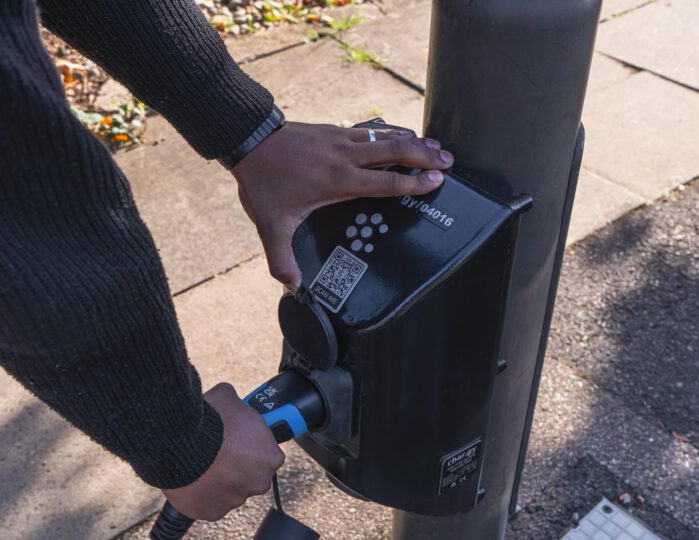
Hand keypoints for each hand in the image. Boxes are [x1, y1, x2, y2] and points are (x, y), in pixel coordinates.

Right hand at [163, 383, 283, 520]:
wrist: (179, 441)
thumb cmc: (210, 419)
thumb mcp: (228, 396)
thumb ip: (237, 404)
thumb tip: (231, 399)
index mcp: (270, 457)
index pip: (267, 454)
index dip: (252, 447)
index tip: (238, 441)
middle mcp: (258, 483)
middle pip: (251, 476)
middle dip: (238, 467)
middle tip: (220, 453)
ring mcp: (235, 500)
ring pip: (229, 491)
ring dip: (219, 481)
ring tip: (201, 463)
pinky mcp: (212, 512)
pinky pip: (209, 504)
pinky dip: (201, 495)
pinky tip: (192, 478)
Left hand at [232, 122, 452, 290]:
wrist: (249, 139)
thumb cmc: (263, 183)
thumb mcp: (271, 226)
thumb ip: (282, 259)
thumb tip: (293, 288)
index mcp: (338, 180)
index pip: (386, 182)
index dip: (414, 181)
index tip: (436, 181)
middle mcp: (346, 156)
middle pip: (395, 151)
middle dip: (424, 155)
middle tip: (448, 161)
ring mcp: (341, 139)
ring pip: (386, 136)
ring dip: (412, 141)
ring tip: (435, 146)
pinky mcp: (334, 130)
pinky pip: (371, 130)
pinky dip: (391, 132)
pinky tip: (399, 134)